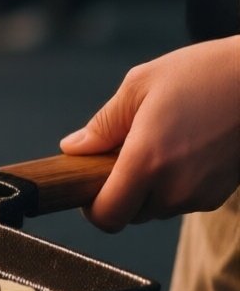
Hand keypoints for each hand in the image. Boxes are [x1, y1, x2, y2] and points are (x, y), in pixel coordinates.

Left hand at [60, 35, 239, 229]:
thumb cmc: (203, 74)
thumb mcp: (140, 85)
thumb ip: (103, 124)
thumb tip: (73, 149)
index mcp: (147, 161)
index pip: (107, 216)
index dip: (92, 207)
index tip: (89, 184)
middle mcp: (174, 188)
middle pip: (131, 213)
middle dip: (120, 189)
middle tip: (126, 149)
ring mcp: (200, 196)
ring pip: (157, 207)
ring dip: (149, 186)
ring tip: (161, 140)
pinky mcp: (218, 196)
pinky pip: (182, 200)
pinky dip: (174, 183)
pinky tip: (184, 148)